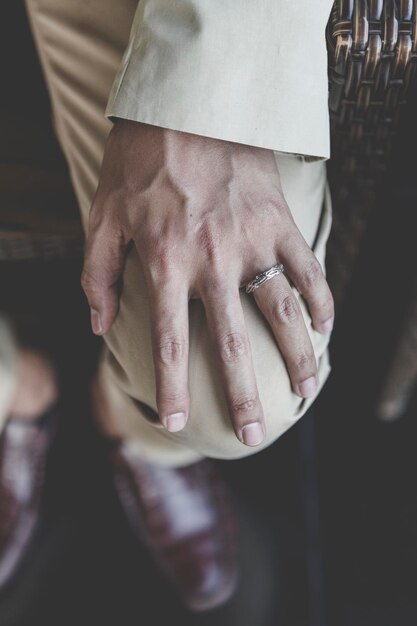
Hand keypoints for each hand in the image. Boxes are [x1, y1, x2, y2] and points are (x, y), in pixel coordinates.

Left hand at [81, 120, 333, 445]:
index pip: (169, 341)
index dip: (171, 388)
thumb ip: (96, 275)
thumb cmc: (140, 161)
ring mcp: (252, 243)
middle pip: (232, 343)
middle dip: (243, 396)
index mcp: (165, 262)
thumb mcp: (102, 215)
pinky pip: (308, 268)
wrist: (188, 105)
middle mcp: (212, 261)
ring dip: (297, 357)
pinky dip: (320, 300)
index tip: (178, 424)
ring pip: (281, 313)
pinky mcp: (280, 222)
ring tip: (305, 390)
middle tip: (254, 435)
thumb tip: (100, 327)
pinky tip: (325, 328)